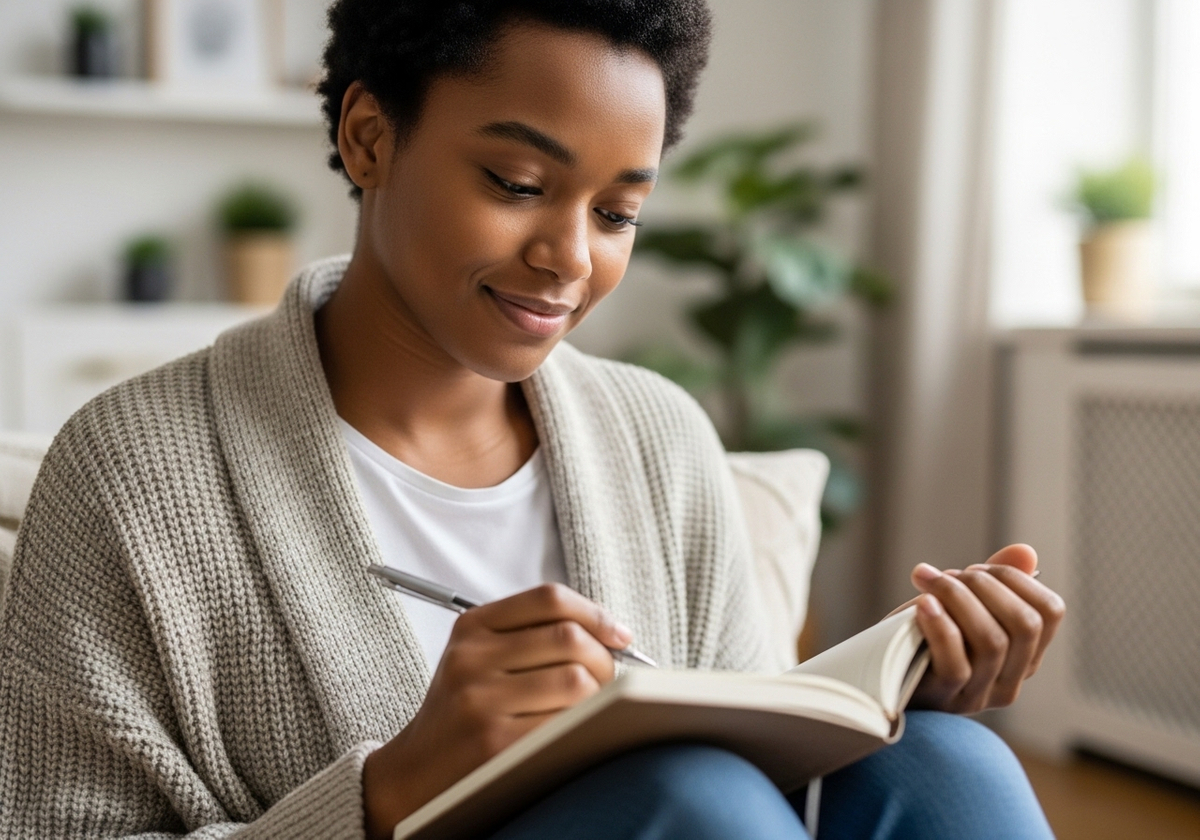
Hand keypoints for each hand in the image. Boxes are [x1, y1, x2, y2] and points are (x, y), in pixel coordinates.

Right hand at [361, 583, 632, 838]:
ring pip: (576, 680)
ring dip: (600, 695)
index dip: (595, 613)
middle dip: (605, 659)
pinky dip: (585, 724)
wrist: (414, 773)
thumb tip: (614, 635)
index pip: (549, 599)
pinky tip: (578, 731)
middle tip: (609, 679)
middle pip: (569, 638)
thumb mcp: (480, 659)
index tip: (619, 635)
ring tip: (593, 707)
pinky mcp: (495, 743)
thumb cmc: (463, 713)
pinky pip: (565, 722)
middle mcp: (471, 658)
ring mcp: (481, 701)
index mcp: (472, 628)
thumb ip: (533, 636)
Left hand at [902, 544, 1065, 713]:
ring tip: (928, 581)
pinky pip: (956, 664)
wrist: (876, 672)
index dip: (1016, 579)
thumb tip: (1026, 552)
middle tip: (950, 574)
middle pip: (1025, 625)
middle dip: (986, 585)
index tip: (977, 568)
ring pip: (992, 641)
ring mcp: (978, 695)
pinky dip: (940, 625)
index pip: (1050, 612)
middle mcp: (1010, 681)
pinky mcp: (944, 699)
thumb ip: (993, 582)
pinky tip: (922, 603)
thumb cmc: (921, 636)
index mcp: (1023, 657)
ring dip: (958, 597)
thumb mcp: (958, 606)